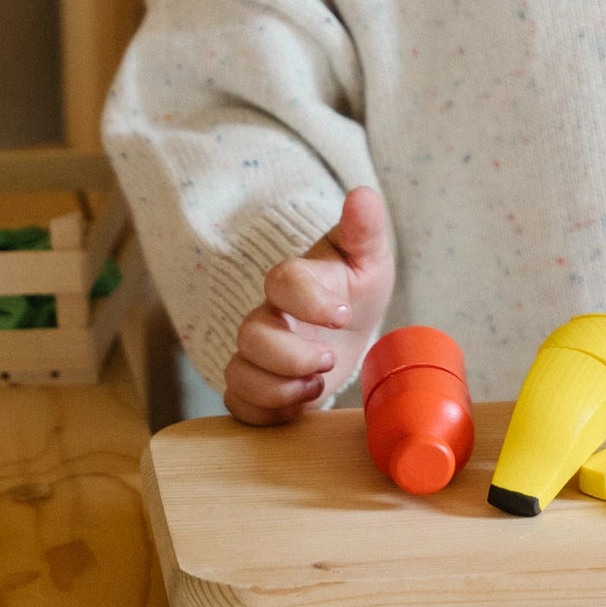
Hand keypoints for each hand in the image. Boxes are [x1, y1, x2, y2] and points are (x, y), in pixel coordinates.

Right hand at [223, 187, 393, 425]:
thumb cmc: (354, 289)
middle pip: (251, 335)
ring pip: (239, 373)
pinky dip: (265, 412)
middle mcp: (267, 317)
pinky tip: (300, 407)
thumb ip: (363, 229)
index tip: (344, 316)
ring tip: (317, 386)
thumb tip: (363, 194)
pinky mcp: (256, 386)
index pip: (282, 281)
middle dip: (292, 355)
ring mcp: (257, 353)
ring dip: (279, 388)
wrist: (347, 328)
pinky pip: (238, 404)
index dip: (310, 300)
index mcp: (294, 281)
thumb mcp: (367, 258)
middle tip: (331, 358)